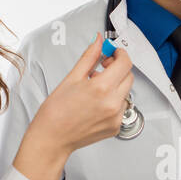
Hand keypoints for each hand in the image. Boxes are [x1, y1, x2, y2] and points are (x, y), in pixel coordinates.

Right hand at [14, 34, 133, 179]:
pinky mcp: (115, 127)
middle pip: (128, 77)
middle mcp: (112, 104)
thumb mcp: (72, 77)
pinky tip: (96, 103)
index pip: (125, 63)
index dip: (120, 54)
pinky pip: (121, 108)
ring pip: (125, 92)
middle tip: (102, 68)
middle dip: (118, 69)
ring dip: (115, 86)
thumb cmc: (56, 111)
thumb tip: (99, 41)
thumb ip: (89, 57)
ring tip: (95, 89)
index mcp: (101, 88)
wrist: (52, 137)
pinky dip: (113, 101)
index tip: (113, 53)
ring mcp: (116, 117)